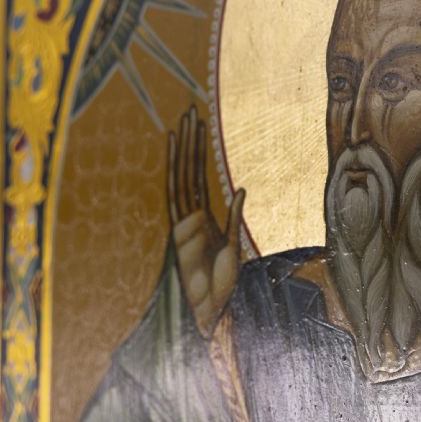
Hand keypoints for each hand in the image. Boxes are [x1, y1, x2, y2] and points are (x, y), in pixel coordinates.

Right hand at [166, 106, 245, 336]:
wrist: (209, 310)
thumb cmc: (219, 285)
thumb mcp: (233, 246)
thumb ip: (234, 217)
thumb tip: (239, 189)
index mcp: (202, 218)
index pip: (198, 176)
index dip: (196, 152)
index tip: (195, 127)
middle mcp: (190, 216)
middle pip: (188, 170)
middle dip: (189, 142)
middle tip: (189, 111)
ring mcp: (184, 223)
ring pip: (183, 178)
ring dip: (184, 151)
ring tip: (184, 123)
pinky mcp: (182, 234)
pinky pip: (183, 199)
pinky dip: (184, 177)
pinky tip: (181, 149)